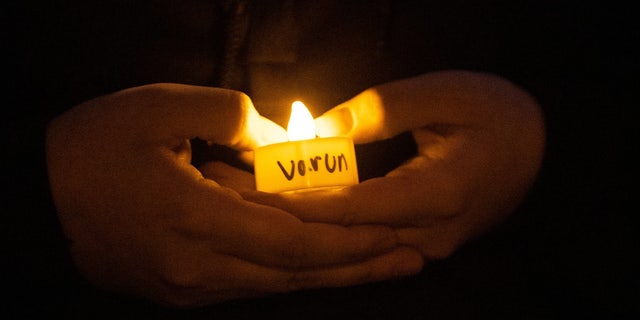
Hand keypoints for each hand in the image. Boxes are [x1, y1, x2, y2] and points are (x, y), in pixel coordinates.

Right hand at [46, 83, 422, 306]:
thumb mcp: (160, 108)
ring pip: (276, 286)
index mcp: (195, 220)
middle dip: (357, 267)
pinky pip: (250, 285)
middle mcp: (198, 268)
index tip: (394, 232)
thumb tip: (280, 142)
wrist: (39, 196)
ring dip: (332, 276)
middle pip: (295, 274)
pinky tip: (324, 267)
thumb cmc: (98, 145)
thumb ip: (233, 118)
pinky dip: (293, 275)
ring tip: (381, 266)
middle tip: (410, 260)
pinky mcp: (183, 291)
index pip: (292, 242)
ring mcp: (190, 287)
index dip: (347, 240)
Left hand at [243, 71, 544, 259]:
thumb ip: (379, 112)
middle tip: (222, 189)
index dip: (291, 198)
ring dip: (293, 221)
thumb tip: (317, 133)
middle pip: (338, 233)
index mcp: (437, 194)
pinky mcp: (419, 244)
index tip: (241, 186)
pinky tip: (285, 209)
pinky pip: (361, 242)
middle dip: (278, 214)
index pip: (347, 207)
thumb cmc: (494, 111)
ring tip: (239, 197)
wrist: (537, 147)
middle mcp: (428, 234)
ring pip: (346, 244)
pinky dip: (321, 225)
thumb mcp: (442, 94)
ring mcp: (425, 246)